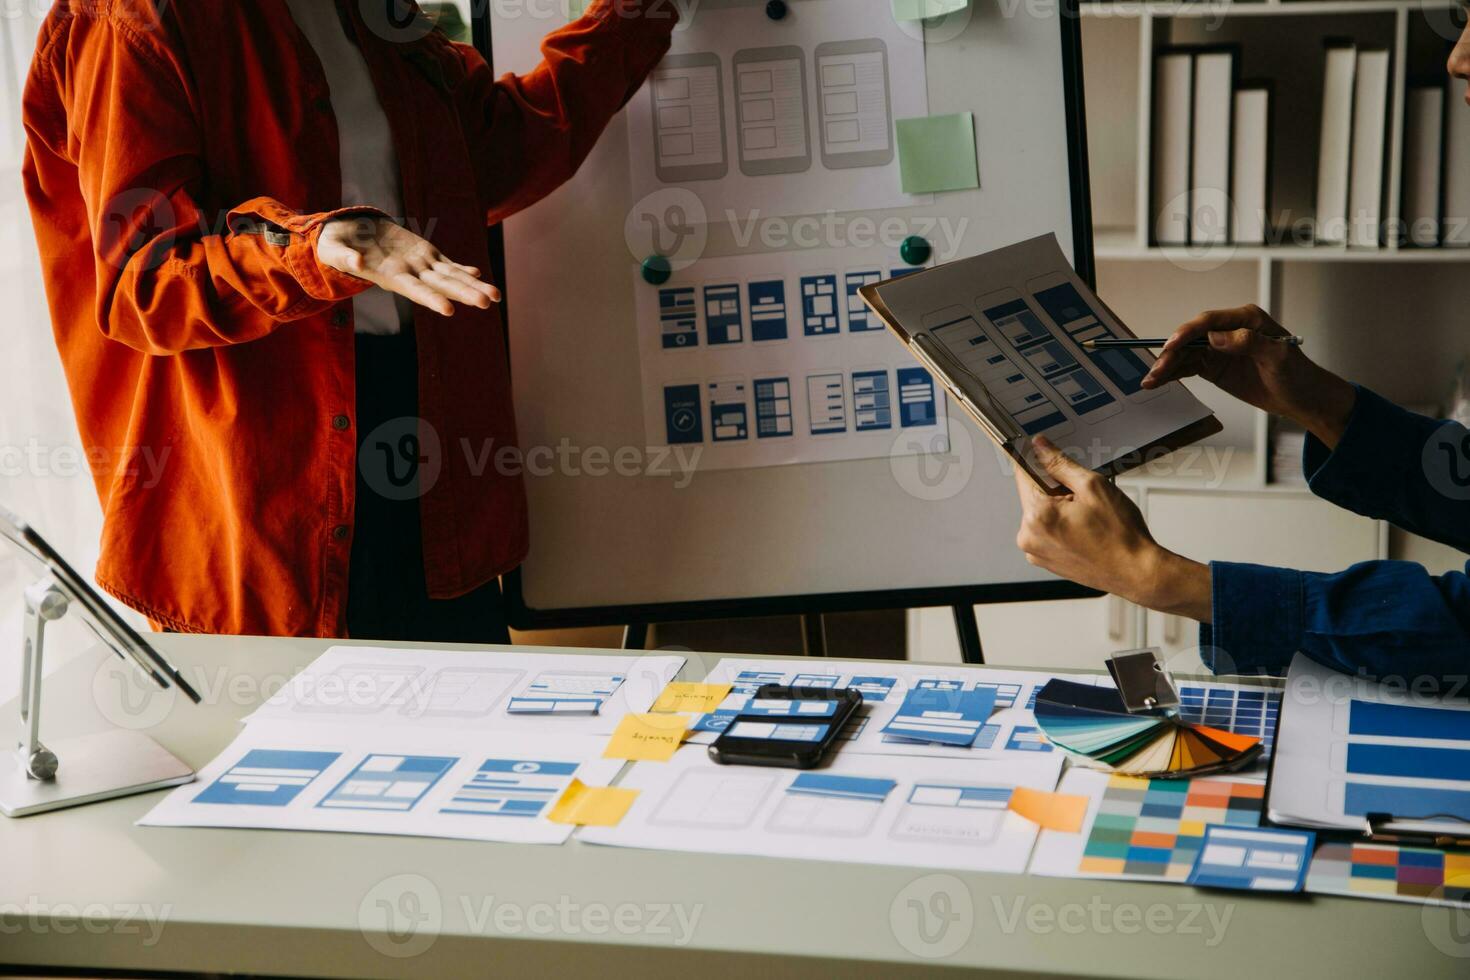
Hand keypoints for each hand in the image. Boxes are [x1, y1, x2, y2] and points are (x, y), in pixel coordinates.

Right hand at [316, 215, 499, 316]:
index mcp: (389, 276)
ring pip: (450, 277)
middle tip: (488, 303)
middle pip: (442, 286)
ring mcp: (418, 264)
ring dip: (473, 286)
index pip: (415, 290)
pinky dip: (462, 269)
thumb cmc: (337, 246)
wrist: (348, 236)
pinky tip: (478, 274)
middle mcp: (409, 274)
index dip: (431, 298)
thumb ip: (345, 257)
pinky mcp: (422, 254)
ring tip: (496, 296)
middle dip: (465, 294)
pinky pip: (445, 263)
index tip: (449, 310)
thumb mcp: (335, 249)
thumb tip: (356, 264)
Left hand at [1014, 437, 1211, 621]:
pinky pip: (1045, 531)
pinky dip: (1059, 525)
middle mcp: (1028, 536)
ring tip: (1086, 518)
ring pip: (1040, 513)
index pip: (1023, 474)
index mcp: (1037, 516)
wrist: (1135, 571)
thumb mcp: (1093, 486)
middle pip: (1033, 494)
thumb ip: (1060, 463)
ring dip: (1058, 508)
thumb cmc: (1120, 536)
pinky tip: (1082, 530)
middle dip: (1055, 489)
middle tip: (1083, 498)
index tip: (1040, 452)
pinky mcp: (1043, 559)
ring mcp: (1034, 551)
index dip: (1035, 460)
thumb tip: (1039, 447)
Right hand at [1139, 304, 1354, 448]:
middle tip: (1157, 369)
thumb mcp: (1278, 357)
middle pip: (1191, 337)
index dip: (1187, 332)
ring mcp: (1220, 349)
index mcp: (1245, 320)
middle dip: (1171, 353)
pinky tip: (1158, 381)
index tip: (1171, 346)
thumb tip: (1217, 337)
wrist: (1303, 398)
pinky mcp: (1215, 366)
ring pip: (1186, 354)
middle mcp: (1229, 330)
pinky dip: (1173, 374)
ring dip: (1167, 366)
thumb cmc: (1297, 375)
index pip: (1208, 321)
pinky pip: (1189, 367)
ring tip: (1150, 380)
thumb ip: (1249, 343)